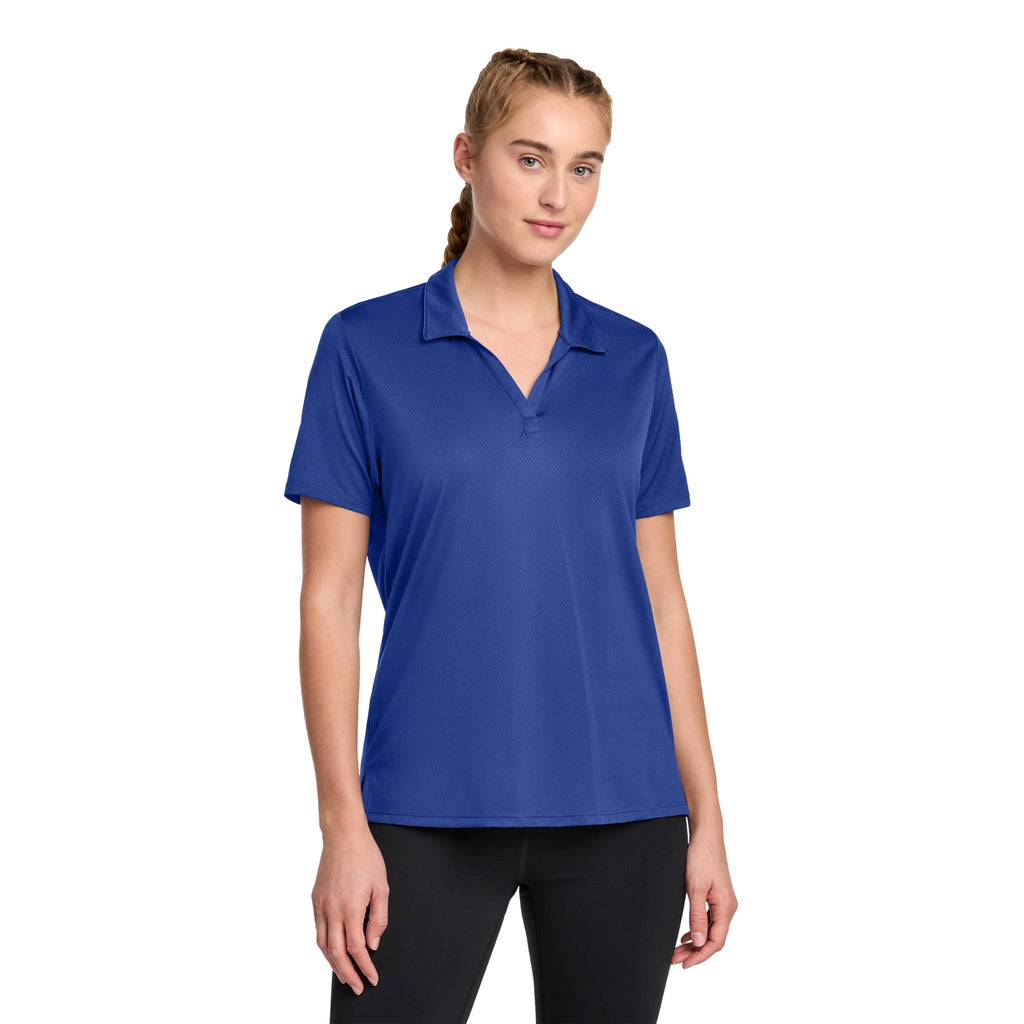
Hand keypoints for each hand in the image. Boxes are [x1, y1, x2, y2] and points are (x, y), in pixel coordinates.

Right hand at [312, 828, 389, 994]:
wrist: (343, 835)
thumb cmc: (365, 857)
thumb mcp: (381, 886)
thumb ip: (378, 918)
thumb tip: (373, 943)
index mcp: (351, 908)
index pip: (357, 949)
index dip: (365, 967)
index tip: (372, 978)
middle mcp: (332, 910)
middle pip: (336, 953)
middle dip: (347, 974)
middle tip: (356, 987)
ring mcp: (320, 905)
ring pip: (323, 945)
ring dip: (333, 964)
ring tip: (343, 975)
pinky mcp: (315, 899)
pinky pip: (317, 930)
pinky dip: (324, 946)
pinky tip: (332, 950)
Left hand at [671, 828, 737, 968]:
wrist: (706, 835)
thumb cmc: (701, 857)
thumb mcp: (695, 888)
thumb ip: (697, 916)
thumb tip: (698, 942)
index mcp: (726, 907)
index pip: (715, 942)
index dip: (700, 956)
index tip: (684, 964)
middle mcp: (728, 907)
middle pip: (713, 939)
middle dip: (695, 952)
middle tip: (675, 959)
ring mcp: (723, 902)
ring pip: (711, 930)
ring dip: (695, 942)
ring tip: (677, 951)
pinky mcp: (717, 896)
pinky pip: (710, 920)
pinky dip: (698, 930)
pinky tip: (686, 936)